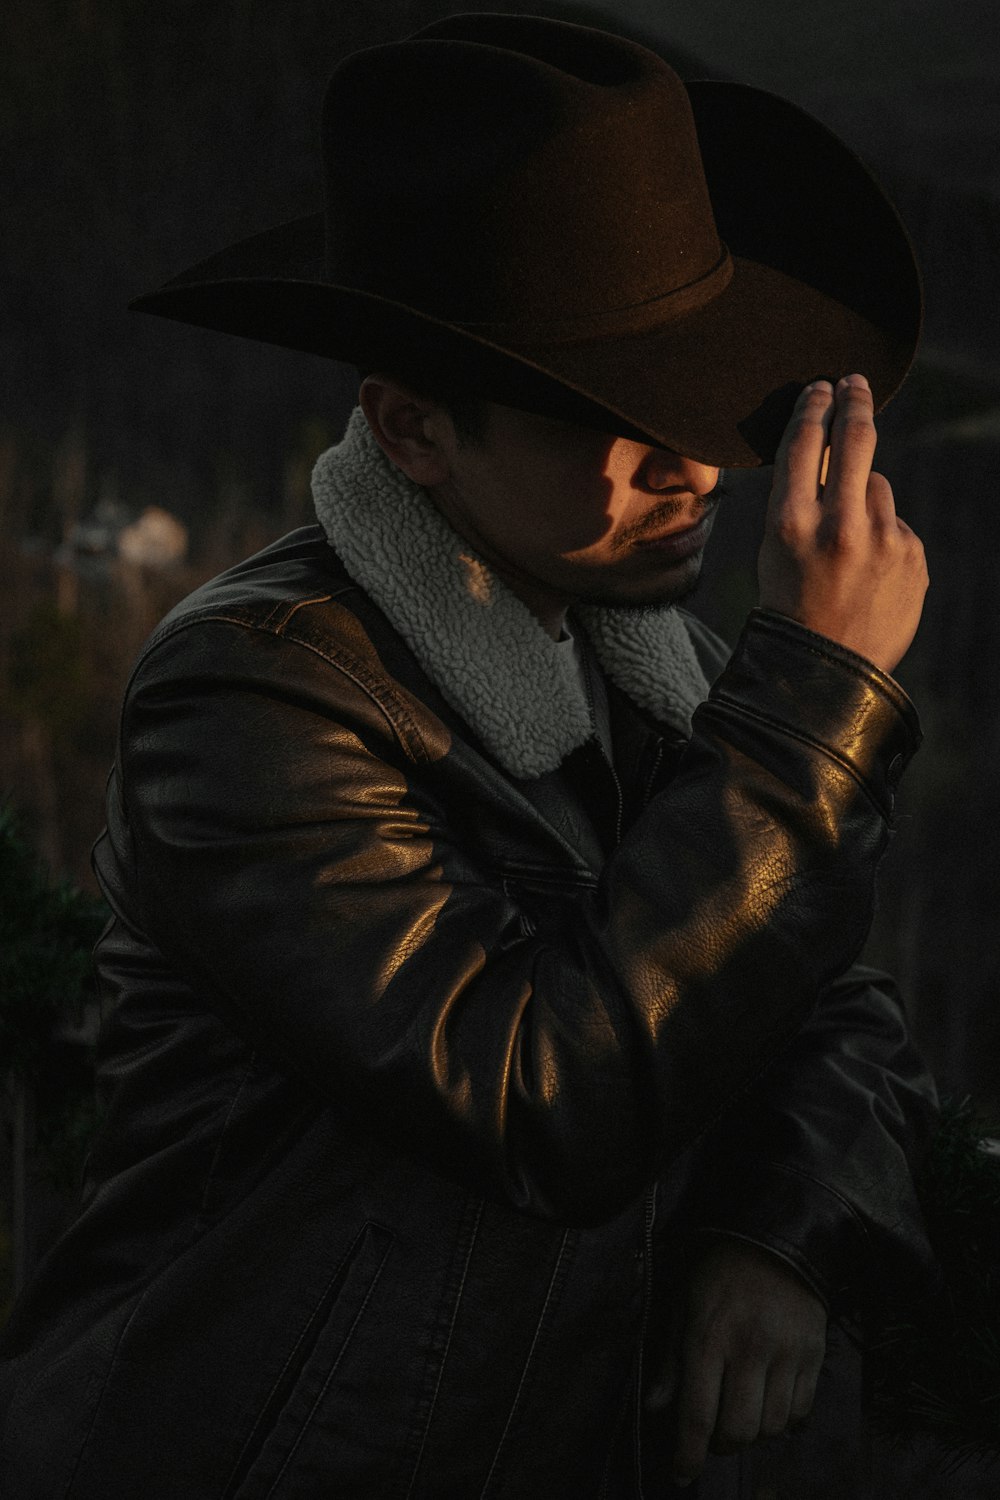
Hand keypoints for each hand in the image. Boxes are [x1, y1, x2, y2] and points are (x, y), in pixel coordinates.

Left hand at [646, 1237, 827, 1487]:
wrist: (777, 1239)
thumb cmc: (720, 1271)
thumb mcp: (683, 1305)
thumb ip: (670, 1359)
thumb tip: (656, 1407)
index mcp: (710, 1336)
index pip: (698, 1413)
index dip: (688, 1454)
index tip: (681, 1474)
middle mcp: (750, 1348)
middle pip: (739, 1430)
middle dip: (722, 1445)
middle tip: (713, 1434)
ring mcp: (787, 1353)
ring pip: (771, 1427)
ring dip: (753, 1433)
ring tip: (741, 1414)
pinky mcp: (813, 1355)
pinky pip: (800, 1411)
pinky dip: (784, 1420)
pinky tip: (770, 1402)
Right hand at [757, 374, 927, 674]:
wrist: (826, 672)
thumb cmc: (789, 607)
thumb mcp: (773, 550)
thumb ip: (796, 499)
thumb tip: (826, 448)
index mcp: (791, 522)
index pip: (806, 442)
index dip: (814, 406)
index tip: (822, 387)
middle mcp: (840, 526)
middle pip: (856, 439)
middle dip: (855, 402)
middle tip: (855, 383)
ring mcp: (883, 541)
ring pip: (878, 487)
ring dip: (864, 499)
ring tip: (845, 546)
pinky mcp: (912, 557)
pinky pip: (896, 525)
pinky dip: (883, 537)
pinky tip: (865, 573)